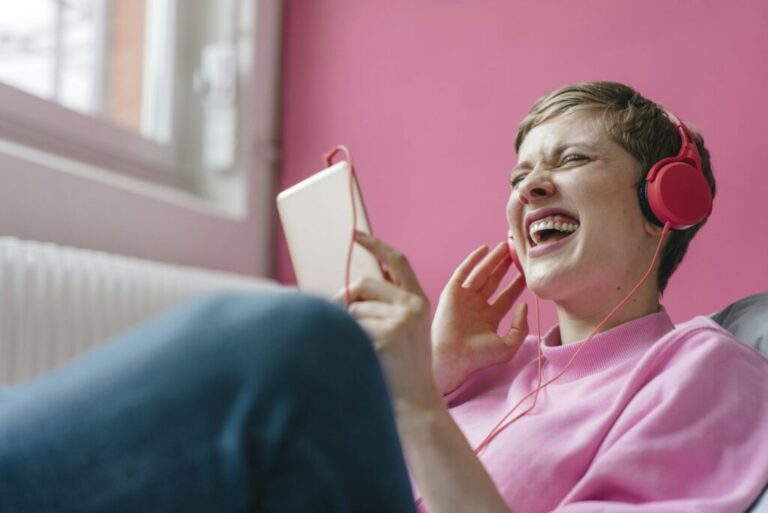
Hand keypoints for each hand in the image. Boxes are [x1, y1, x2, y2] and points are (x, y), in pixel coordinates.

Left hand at [341, 232, 440, 413]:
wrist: (416, 403)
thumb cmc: (403, 369)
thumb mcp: (404, 330)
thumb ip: (385, 305)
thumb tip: (351, 289)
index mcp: (419, 300)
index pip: (398, 261)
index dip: (376, 244)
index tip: (357, 235)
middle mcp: (413, 305)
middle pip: (364, 284)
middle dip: (346, 298)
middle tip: (340, 315)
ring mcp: (401, 319)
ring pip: (354, 308)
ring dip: (349, 327)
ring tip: (367, 350)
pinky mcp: (387, 334)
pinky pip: (351, 326)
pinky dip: (349, 340)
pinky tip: (366, 357)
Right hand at [431, 241, 527, 394]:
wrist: (453, 357)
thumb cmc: (479, 356)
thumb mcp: (509, 345)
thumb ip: (521, 326)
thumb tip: (524, 305)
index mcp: (489, 319)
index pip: (506, 297)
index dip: (517, 284)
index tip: (527, 272)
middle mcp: (476, 306)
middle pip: (494, 281)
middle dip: (505, 267)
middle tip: (516, 252)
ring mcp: (463, 298)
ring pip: (481, 274)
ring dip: (492, 259)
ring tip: (505, 245)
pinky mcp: (451, 292)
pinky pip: (463, 272)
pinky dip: (473, 260)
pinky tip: (484, 249)